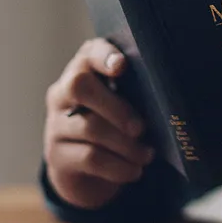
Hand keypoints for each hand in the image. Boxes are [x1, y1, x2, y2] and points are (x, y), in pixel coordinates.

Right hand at [43, 38, 154, 209]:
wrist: (82, 169)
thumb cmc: (113, 124)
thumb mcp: (123, 103)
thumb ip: (134, 91)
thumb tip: (166, 95)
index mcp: (83, 71)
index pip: (89, 53)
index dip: (105, 56)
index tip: (122, 66)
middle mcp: (63, 93)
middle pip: (79, 87)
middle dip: (116, 107)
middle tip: (141, 128)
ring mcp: (56, 125)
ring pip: (90, 128)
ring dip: (126, 145)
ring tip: (147, 154)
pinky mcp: (57, 155)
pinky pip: (90, 158)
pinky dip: (119, 166)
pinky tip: (135, 170)